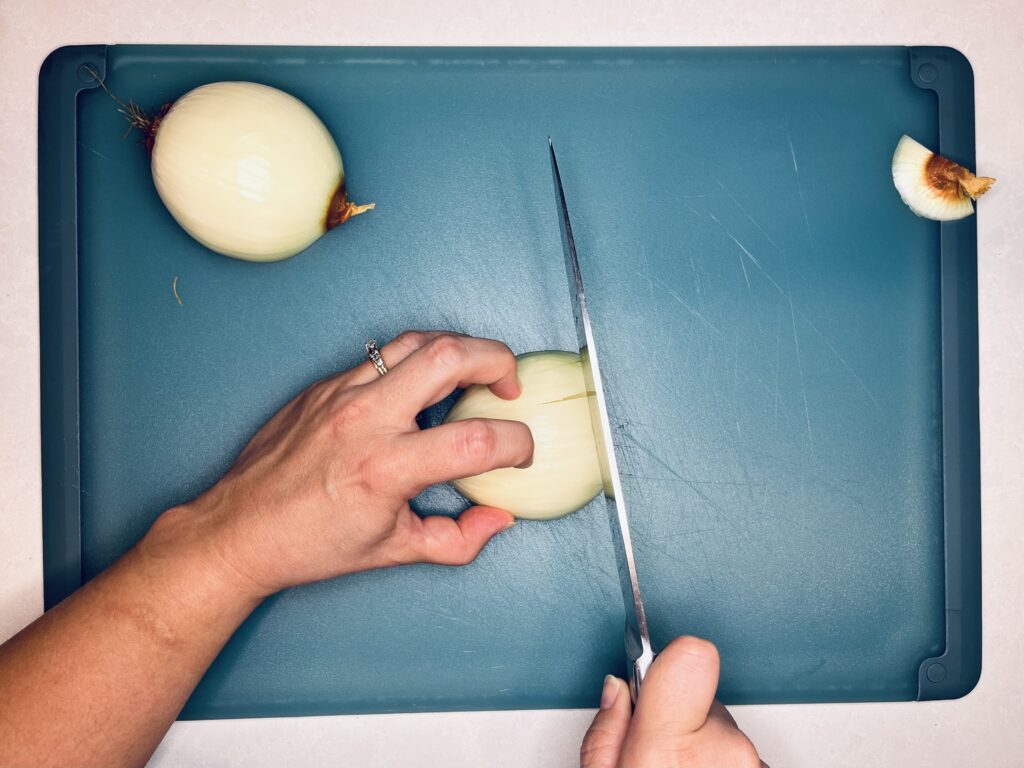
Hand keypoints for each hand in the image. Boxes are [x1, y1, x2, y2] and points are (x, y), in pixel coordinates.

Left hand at [149, 331, 533, 598]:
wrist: (239, 529)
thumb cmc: (310, 544)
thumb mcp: (393, 552)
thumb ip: (457, 539)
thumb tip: (497, 519)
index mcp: (385, 469)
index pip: (477, 440)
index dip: (517, 443)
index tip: (519, 453)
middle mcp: (364, 420)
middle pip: (449, 357)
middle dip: (498, 361)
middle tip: (509, 384)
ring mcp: (341, 394)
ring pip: (416, 342)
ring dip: (459, 350)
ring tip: (475, 373)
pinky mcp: (325, 385)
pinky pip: (382, 356)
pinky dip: (416, 363)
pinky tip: (423, 388)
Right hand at [580, 637, 763, 767]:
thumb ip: (609, 728)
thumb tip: (619, 691)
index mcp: (669, 745)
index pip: (692, 655)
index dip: (673, 660)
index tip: (659, 673)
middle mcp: (722, 751)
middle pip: (701, 695)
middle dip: (679, 716)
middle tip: (658, 752)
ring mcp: (752, 764)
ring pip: (722, 728)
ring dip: (704, 746)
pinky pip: (742, 754)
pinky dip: (722, 763)